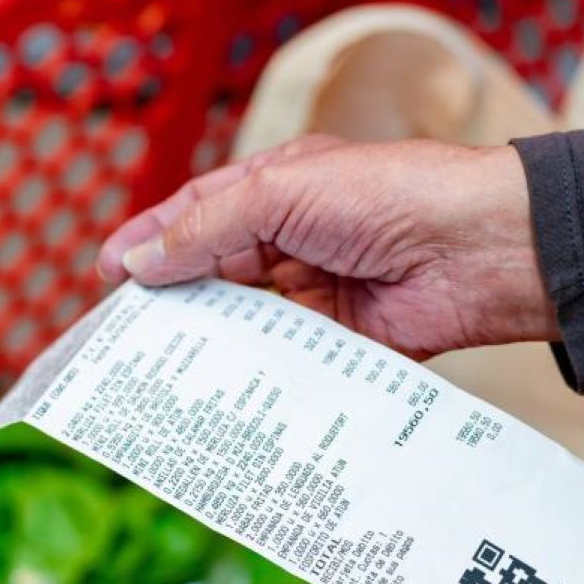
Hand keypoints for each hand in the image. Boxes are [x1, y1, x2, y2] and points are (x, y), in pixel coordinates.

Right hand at [97, 136, 558, 357]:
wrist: (478, 249)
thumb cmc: (389, 195)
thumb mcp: (281, 193)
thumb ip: (207, 229)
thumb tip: (140, 261)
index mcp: (277, 190)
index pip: (196, 216)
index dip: (149, 242)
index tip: (106, 275)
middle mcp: (292, 241)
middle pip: (213, 274)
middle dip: (169, 301)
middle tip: (120, 335)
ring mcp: (316, 295)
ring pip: (244, 324)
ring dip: (206, 343)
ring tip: (154, 370)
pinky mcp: (342, 344)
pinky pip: (285, 364)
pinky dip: (253, 377)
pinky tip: (217, 394)